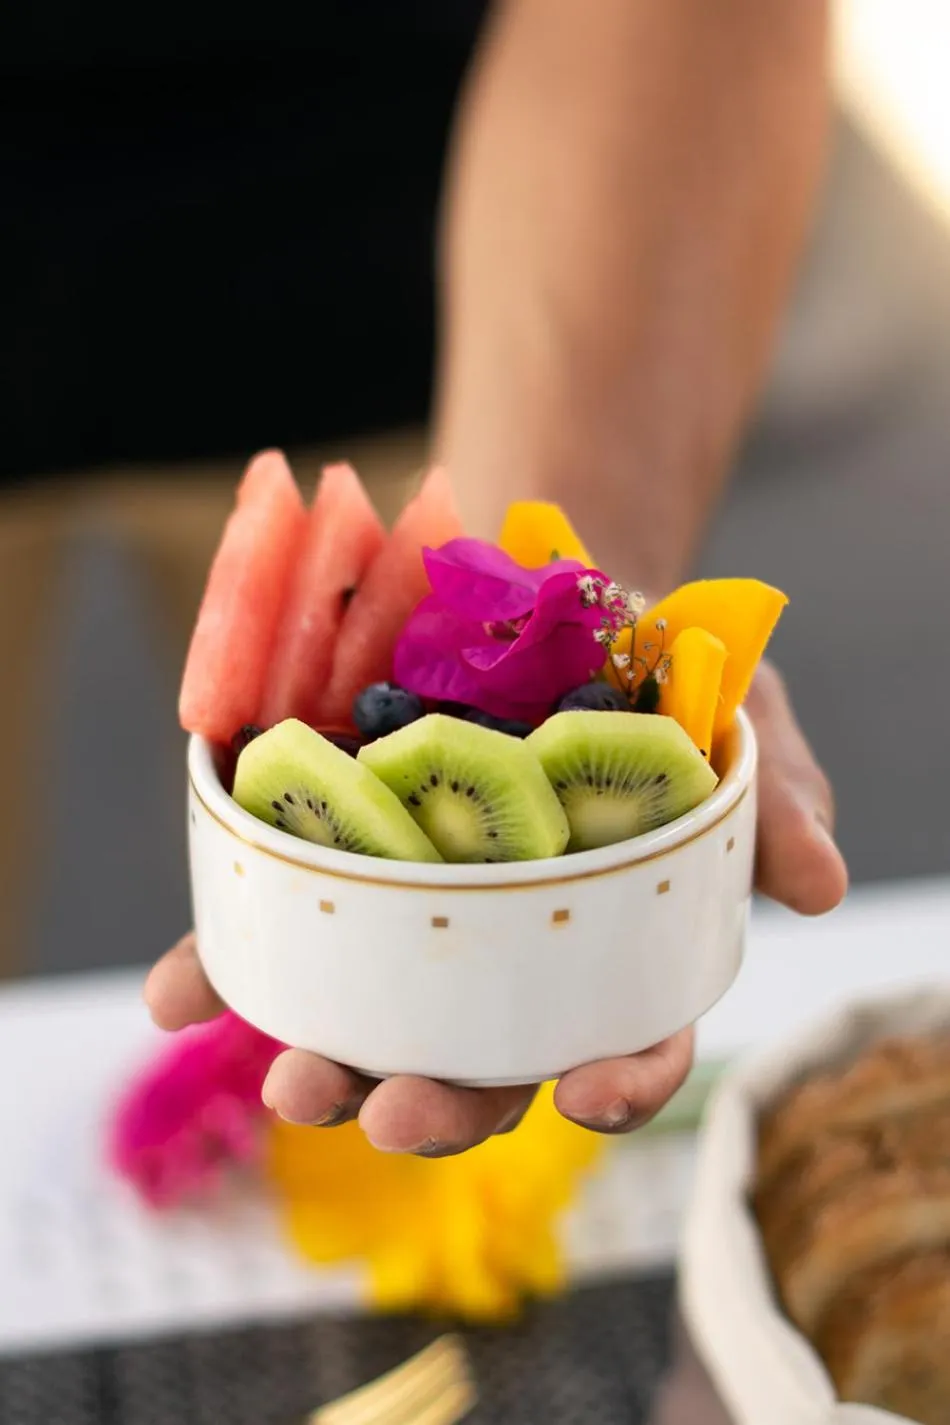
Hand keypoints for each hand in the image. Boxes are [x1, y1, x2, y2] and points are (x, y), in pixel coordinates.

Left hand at [146, 662, 845, 1154]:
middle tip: (391, 1110)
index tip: (591, 1092)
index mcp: (611, 933)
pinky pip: (275, 925)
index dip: (620, 1077)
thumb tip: (822, 883)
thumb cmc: (649, 662)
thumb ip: (770, 795)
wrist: (540, 577)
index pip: (628, 1031)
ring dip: (330, 1062)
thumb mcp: (730, 709)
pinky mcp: (338, 857)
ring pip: (374, 1017)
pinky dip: (224, 966)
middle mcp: (510, 946)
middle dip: (438, 1102)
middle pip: (481, 1056)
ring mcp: (417, 909)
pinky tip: (182, 995)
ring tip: (292, 1079)